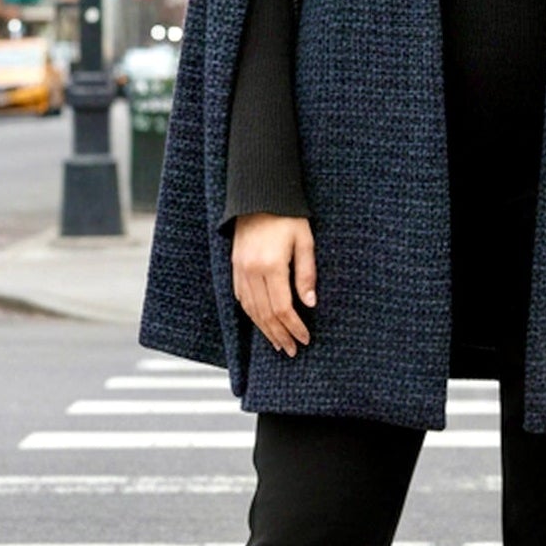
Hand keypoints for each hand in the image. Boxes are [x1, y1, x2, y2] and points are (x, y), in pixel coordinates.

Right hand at [232, 214, 316, 355]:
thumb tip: (310, 303)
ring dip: (265, 329)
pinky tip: (260, 321)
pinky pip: (241, 297)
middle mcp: (252, 271)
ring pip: (251, 309)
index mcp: (271, 265)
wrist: (258, 195)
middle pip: (266, 314)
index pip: (283, 308)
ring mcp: (240, 270)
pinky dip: (251, 314)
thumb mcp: (305, 241)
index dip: (294, 327)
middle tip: (292, 349)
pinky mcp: (235, 267)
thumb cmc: (286, 214)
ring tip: (278, 343)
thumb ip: (307, 274)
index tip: (305, 338)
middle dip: (280, 335)